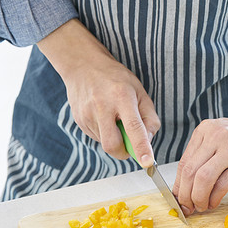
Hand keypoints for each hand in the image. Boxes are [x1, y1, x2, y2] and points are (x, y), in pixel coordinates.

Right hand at [37, 20, 159, 164]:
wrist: (83, 66)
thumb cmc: (116, 79)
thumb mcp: (140, 92)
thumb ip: (149, 117)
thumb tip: (148, 141)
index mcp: (122, 97)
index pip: (133, 127)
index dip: (141, 147)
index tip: (147, 162)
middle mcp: (102, 106)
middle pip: (113, 144)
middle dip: (124, 151)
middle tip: (129, 140)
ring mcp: (87, 114)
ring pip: (104, 143)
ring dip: (114, 138)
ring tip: (114, 117)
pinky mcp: (79, 120)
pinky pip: (96, 137)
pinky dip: (104, 133)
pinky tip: (103, 116)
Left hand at [173, 88, 227, 213]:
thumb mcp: (224, 137)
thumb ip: (206, 154)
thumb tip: (187, 184)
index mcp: (206, 129)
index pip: (183, 162)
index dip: (178, 185)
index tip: (178, 199)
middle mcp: (216, 136)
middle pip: (189, 172)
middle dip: (184, 195)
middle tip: (186, 208)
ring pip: (202, 179)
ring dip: (198, 198)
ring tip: (201, 207)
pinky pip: (221, 185)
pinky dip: (213, 198)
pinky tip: (213, 203)